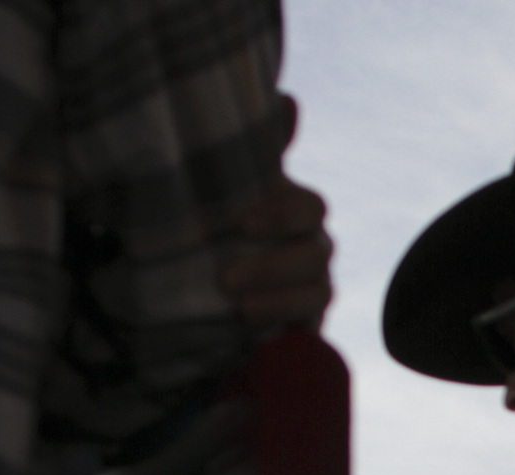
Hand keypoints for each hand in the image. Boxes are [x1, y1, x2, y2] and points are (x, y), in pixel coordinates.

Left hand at [219, 98, 333, 327]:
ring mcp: (311, 290)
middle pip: (316, 254)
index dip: (282, 214)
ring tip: (236, 308)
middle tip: (225, 277)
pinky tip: (260, 334)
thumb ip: (254, 148)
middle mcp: (309, 248)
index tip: (240, 223)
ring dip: (278, 300)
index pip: (309, 208)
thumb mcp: (221, 186)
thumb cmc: (212, 227)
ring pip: (317, 294)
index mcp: (293, 211)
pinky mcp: (303, 328)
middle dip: (273, 265)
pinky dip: (292, 332)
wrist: (197, 287)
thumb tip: (288, 99)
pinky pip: (311, 333)